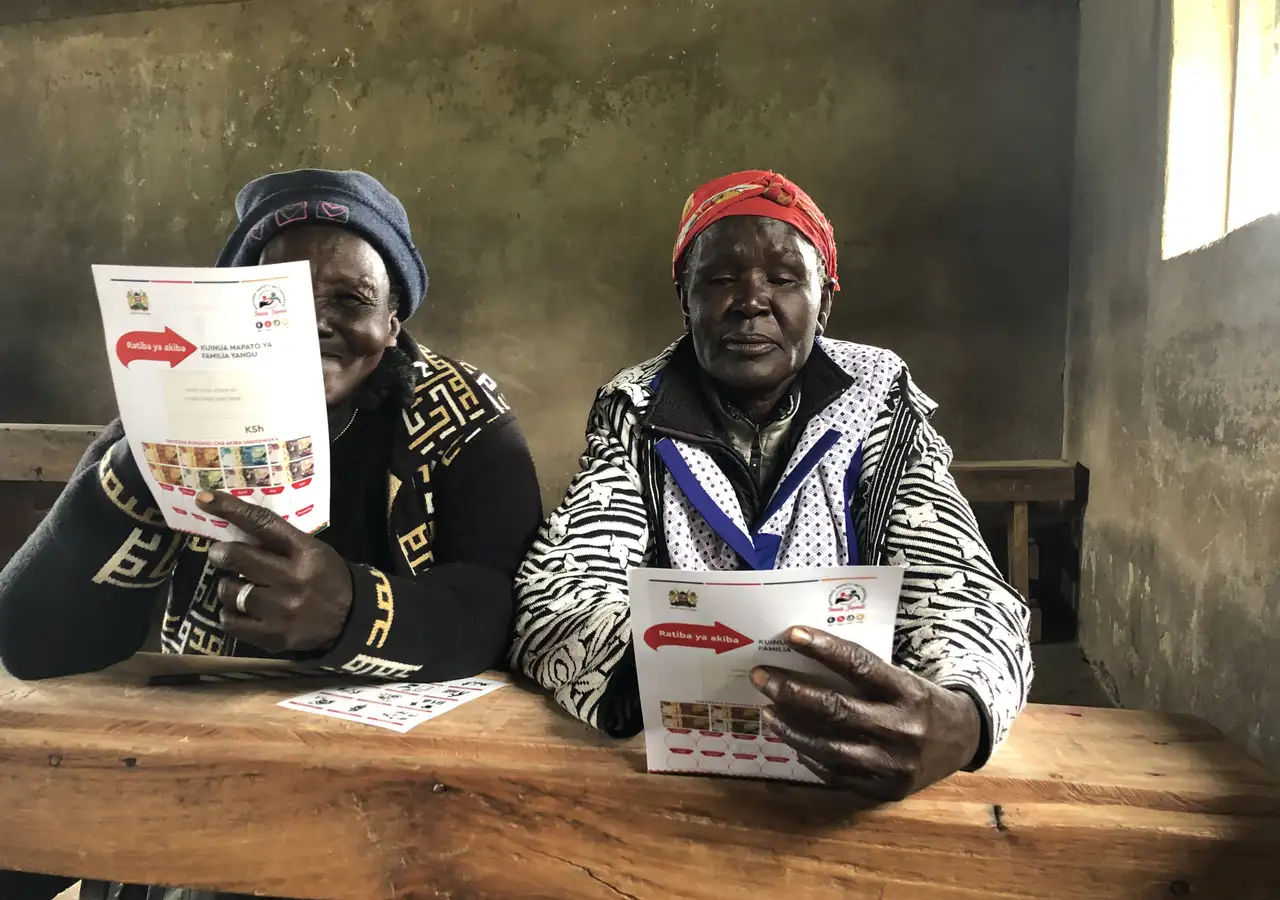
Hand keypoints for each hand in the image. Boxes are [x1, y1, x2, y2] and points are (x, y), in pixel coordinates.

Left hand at [196, 491, 353, 653]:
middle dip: (221, 553)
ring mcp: (282, 611)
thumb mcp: (313, 551)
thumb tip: (234, 529)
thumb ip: (279, 542)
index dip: (230, 509)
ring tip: (237, 586)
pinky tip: (239, 610)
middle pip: (237, 558)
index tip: (204, 499)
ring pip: (230, 591)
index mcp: (305, 552)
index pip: (262, 523)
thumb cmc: (327, 578)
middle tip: (220, 554)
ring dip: (227, 586)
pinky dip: (229, 613)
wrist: (351, 620)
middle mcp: (293, 579)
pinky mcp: (273, 637)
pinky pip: (231, 622)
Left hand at [750, 627, 981, 800]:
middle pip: (836, 709)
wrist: (963, 741)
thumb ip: (864, 673)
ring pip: (829, 747)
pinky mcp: (885, 789)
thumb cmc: (920, 700)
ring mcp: (893, 764)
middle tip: (762, 677)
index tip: (792, 634)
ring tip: (767, 712)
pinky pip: (836, 774)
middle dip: (792, 691)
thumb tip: (805, 658)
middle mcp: (902, 728)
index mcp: (908, 691)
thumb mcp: (903, 678)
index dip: (825, 649)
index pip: (860, 665)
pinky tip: (791, 740)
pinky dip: (810, 756)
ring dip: (791, 729)